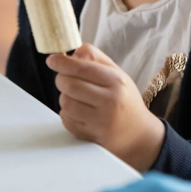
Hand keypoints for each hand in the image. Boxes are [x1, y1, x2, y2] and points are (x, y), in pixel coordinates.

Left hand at [46, 43, 165, 171]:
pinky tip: (79, 112)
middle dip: (61, 79)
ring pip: (66, 103)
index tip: (52, 60)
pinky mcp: (92, 137)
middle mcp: (110, 101)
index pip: (82, 68)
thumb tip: (70, 54)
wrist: (138, 133)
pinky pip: (66, 121)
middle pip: (70, 85)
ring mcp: (101, 122)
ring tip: (76, 97)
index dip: (62, 63)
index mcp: (116, 81)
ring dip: (65, 97)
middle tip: (64, 79)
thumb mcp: (117, 73)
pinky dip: (67, 114)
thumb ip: (95, 58)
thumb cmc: (124, 99)